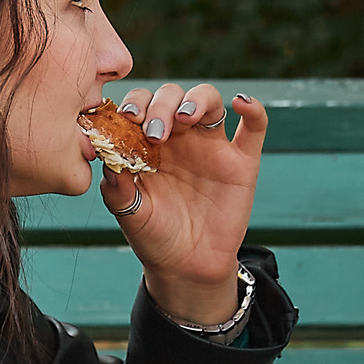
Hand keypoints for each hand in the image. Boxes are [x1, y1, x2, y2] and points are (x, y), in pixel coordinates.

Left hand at [100, 83, 266, 323]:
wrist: (186, 266)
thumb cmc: (154, 236)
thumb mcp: (129, 213)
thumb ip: (117, 188)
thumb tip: (108, 161)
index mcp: (148, 142)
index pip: (141, 105)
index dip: (134, 103)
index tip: (126, 118)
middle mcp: (180, 137)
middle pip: (173, 97)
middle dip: (162, 106)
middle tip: (155, 132)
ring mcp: (212, 146)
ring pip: (209, 101)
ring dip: (197, 100)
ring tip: (186, 117)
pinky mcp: (242, 163)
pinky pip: (254, 128)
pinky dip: (254, 110)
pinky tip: (241, 102)